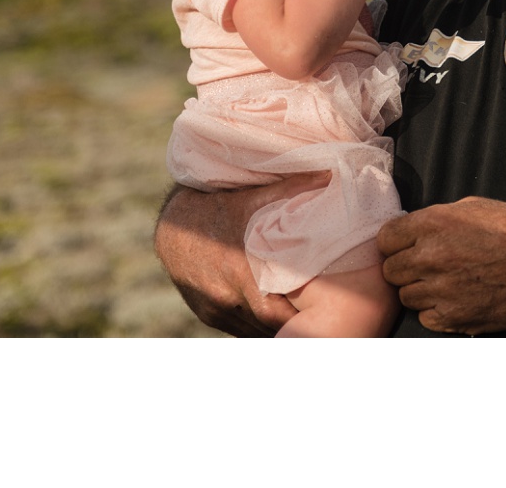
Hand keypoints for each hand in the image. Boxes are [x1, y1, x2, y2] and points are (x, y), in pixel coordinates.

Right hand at [153, 177, 327, 335]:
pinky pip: (238, 328)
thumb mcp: (255, 199)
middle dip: (291, 326)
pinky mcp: (207, 314)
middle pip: (267, 328)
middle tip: (317, 318)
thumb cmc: (222, 208)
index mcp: (240, 273)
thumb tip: (330, 174)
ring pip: (252, 331)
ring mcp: (214, 309)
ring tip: (300, 320)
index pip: (277, 316)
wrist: (175, 225)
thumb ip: (292, 190)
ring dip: (273, 328)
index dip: (300, 319)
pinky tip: (274, 318)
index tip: (322, 312)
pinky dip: (256, 325)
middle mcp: (225, 297)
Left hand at [377, 197, 505, 334]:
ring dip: (421, 289)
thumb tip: (414, 230)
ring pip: (406, 296)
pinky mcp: (452, 318)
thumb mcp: (472, 207)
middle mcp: (431, 257)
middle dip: (405, 266)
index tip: (405, 245)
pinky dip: (436, 309)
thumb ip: (436, 219)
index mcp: (434, 224)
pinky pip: (425, 317)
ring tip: (446, 281)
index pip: (385, 239)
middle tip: (426, 264)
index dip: (395, 242)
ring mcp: (440, 291)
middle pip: (391, 270)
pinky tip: (455, 297)